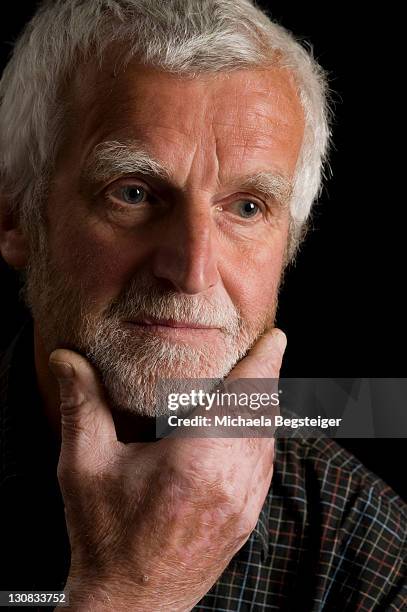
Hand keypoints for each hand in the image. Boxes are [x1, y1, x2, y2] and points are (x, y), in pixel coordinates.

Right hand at [49, 328, 286, 610]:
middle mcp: (231, 480)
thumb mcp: (85, 467)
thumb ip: (83, 406)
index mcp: (197, 460)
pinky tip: (251, 431)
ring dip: (267, 408)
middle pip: (264, 414)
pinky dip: (263, 438)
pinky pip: (265, 467)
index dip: (263, 362)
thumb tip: (68, 359)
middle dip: (267, 378)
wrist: (130, 606)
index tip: (275, 337)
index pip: (244, 397)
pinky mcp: (246, 521)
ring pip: (270, 440)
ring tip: (259, 384)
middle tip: (266, 350)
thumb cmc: (106, 538)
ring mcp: (244, 504)